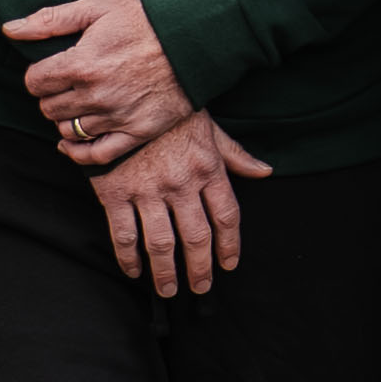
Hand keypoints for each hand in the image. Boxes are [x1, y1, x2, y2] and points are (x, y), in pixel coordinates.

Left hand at [9, 0, 185, 166]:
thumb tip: (9, 30)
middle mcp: (95, 95)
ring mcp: (116, 117)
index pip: (34, 82)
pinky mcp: (137, 132)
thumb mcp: (96, 8)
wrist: (194, 39)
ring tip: (80, 104)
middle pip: (49, 108)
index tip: (50, 70)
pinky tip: (73, 143)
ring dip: (67, 119)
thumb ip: (49, 20)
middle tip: (67, 86)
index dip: (38, 75)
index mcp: (81, 63)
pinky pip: (96, 154)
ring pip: (69, 131)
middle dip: (52, 96)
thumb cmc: (144, 19)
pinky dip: (79, 152)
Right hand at [89, 114, 265, 298]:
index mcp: (208, 169)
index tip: (228, 265)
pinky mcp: (115, 192)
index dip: (229, 246)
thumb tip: (265, 172)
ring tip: (168, 289)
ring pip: (161, 243)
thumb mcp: (209, 129)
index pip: (227, 217)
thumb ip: (236, 155)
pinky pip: (123, 234)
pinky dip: (128, 258)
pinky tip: (134, 270)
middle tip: (200, 288)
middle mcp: (180, 184)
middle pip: (196, 237)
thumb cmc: (170, 111)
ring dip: (165, 272)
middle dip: (200, 269)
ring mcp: (147, 190)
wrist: (123, 93)